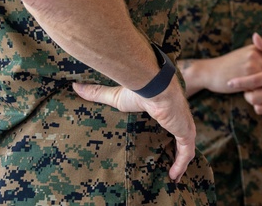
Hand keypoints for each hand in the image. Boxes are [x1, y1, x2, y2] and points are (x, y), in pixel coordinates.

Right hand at [73, 79, 195, 180]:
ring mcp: (183, 124)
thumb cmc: (137, 89)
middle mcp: (177, 117)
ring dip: (181, 162)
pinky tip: (174, 175)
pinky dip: (181, 164)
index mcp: (164, 109)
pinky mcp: (185, 132)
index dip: (168, 132)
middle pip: (180, 136)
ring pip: (186, 147)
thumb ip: (97, 94)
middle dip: (178, 150)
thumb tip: (75, 86)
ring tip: (174, 176)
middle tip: (169, 165)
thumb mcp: (115, 97)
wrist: (152, 85)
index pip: (169, 122)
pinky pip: (186, 152)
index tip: (161, 141)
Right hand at [191, 45, 261, 94]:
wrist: (211, 71)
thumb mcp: (246, 58)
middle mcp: (257, 52)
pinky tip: (250, 94)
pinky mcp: (247, 73)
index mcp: (258, 48)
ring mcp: (252, 62)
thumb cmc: (230, 67)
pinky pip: (260, 86)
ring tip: (260, 93)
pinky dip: (258, 92)